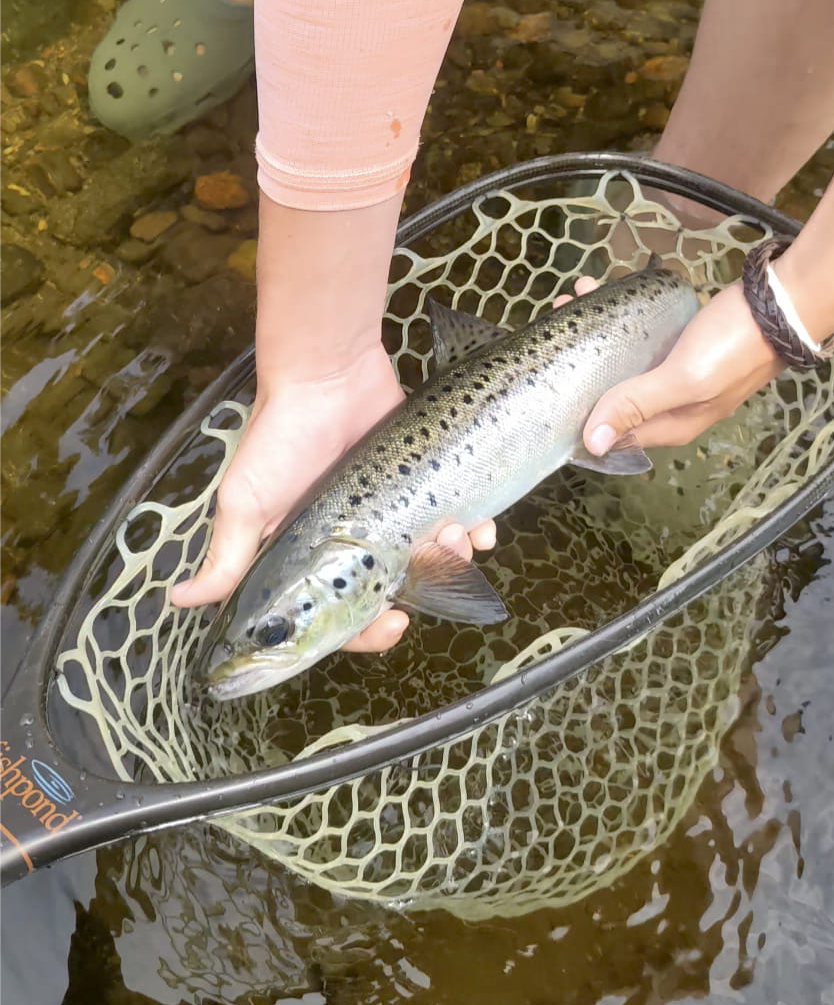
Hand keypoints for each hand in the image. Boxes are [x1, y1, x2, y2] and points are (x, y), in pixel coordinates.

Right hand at [170, 343, 495, 651]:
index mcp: (312, 559)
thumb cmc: (281, 437)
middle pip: (398, 593)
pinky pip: (460, 518)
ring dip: (455, 557)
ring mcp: (394, 511)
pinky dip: (477, 529)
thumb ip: (226, 558)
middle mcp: (355, 541)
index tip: (394, 622)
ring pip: (436, 561)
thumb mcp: (245, 502)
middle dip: (424, 587)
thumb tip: (180, 601)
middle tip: (435, 561)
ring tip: (458, 531)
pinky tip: (481, 524)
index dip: (369, 633)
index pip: (344, 618)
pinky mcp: (425, 480)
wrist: (327, 371)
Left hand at [566, 277, 781, 452]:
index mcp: (673, 424)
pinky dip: (620, 317)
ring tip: (574, 299)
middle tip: (555, 325)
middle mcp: (672, 405)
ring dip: (596, 333)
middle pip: (614, 395)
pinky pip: (641, 337)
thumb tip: (593, 443)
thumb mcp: (683, 379)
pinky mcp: (684, 343)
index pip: (614, 436)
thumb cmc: (734, 344)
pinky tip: (604, 292)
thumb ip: (637, 405)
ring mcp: (679, 373)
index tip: (547, 389)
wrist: (785, 302)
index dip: (580, 419)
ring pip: (624, 360)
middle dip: (581, 366)